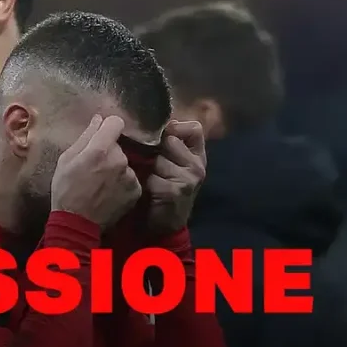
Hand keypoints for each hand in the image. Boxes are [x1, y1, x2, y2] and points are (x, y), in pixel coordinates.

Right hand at [51, 115, 141, 228]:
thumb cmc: (66, 190)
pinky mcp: (136, 190)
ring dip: (116, 169)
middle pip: (119, 146)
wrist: (77, 224)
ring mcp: (130, 176)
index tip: (103, 135)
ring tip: (101, 183)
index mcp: (100, 149)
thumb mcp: (66, 160)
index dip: (108, 127)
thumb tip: (98, 120)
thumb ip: (85, 138)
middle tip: (95, 167)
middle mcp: (119, 160)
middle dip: (109, 152)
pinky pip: (130, 179)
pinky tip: (110, 192)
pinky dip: (122, 183)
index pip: (116, 122)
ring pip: (125, 163)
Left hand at [144, 120, 206, 234]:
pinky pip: (153, 177)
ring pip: (160, 159)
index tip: (164, 138)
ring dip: (150, 170)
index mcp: (198, 155)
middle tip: (155, 166)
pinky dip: (147, 185)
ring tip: (154, 181)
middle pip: (171, 141)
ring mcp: (189, 179)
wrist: (165, 224)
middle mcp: (198, 165)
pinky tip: (151, 193)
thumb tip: (159, 123)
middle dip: (157, 152)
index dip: (176, 129)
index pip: (194, 128)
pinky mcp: (177, 191)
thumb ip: (169, 145)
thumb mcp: (170, 163)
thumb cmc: (164, 188)